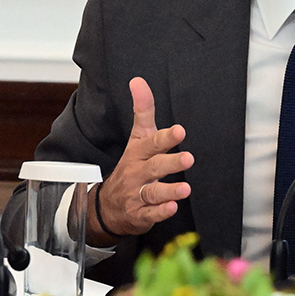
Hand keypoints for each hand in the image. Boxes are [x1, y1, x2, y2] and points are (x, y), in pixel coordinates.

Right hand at [86, 77, 192, 242]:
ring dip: (169, 190)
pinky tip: (171, 209)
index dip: (165, 137)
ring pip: (153, 192)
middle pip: (155, 166)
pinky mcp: (140, 214)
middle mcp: (137, 172)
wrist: (106, 205)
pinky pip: (150, 214)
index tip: (179, 131)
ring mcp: (137, 194)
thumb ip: (142, 111)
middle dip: (171, 163)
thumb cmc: (130, 166)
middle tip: (188, 158)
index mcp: (138, 152)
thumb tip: (138, 81)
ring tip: (185, 189)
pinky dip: (160, 213)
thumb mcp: (136, 138)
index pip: (152, 142)